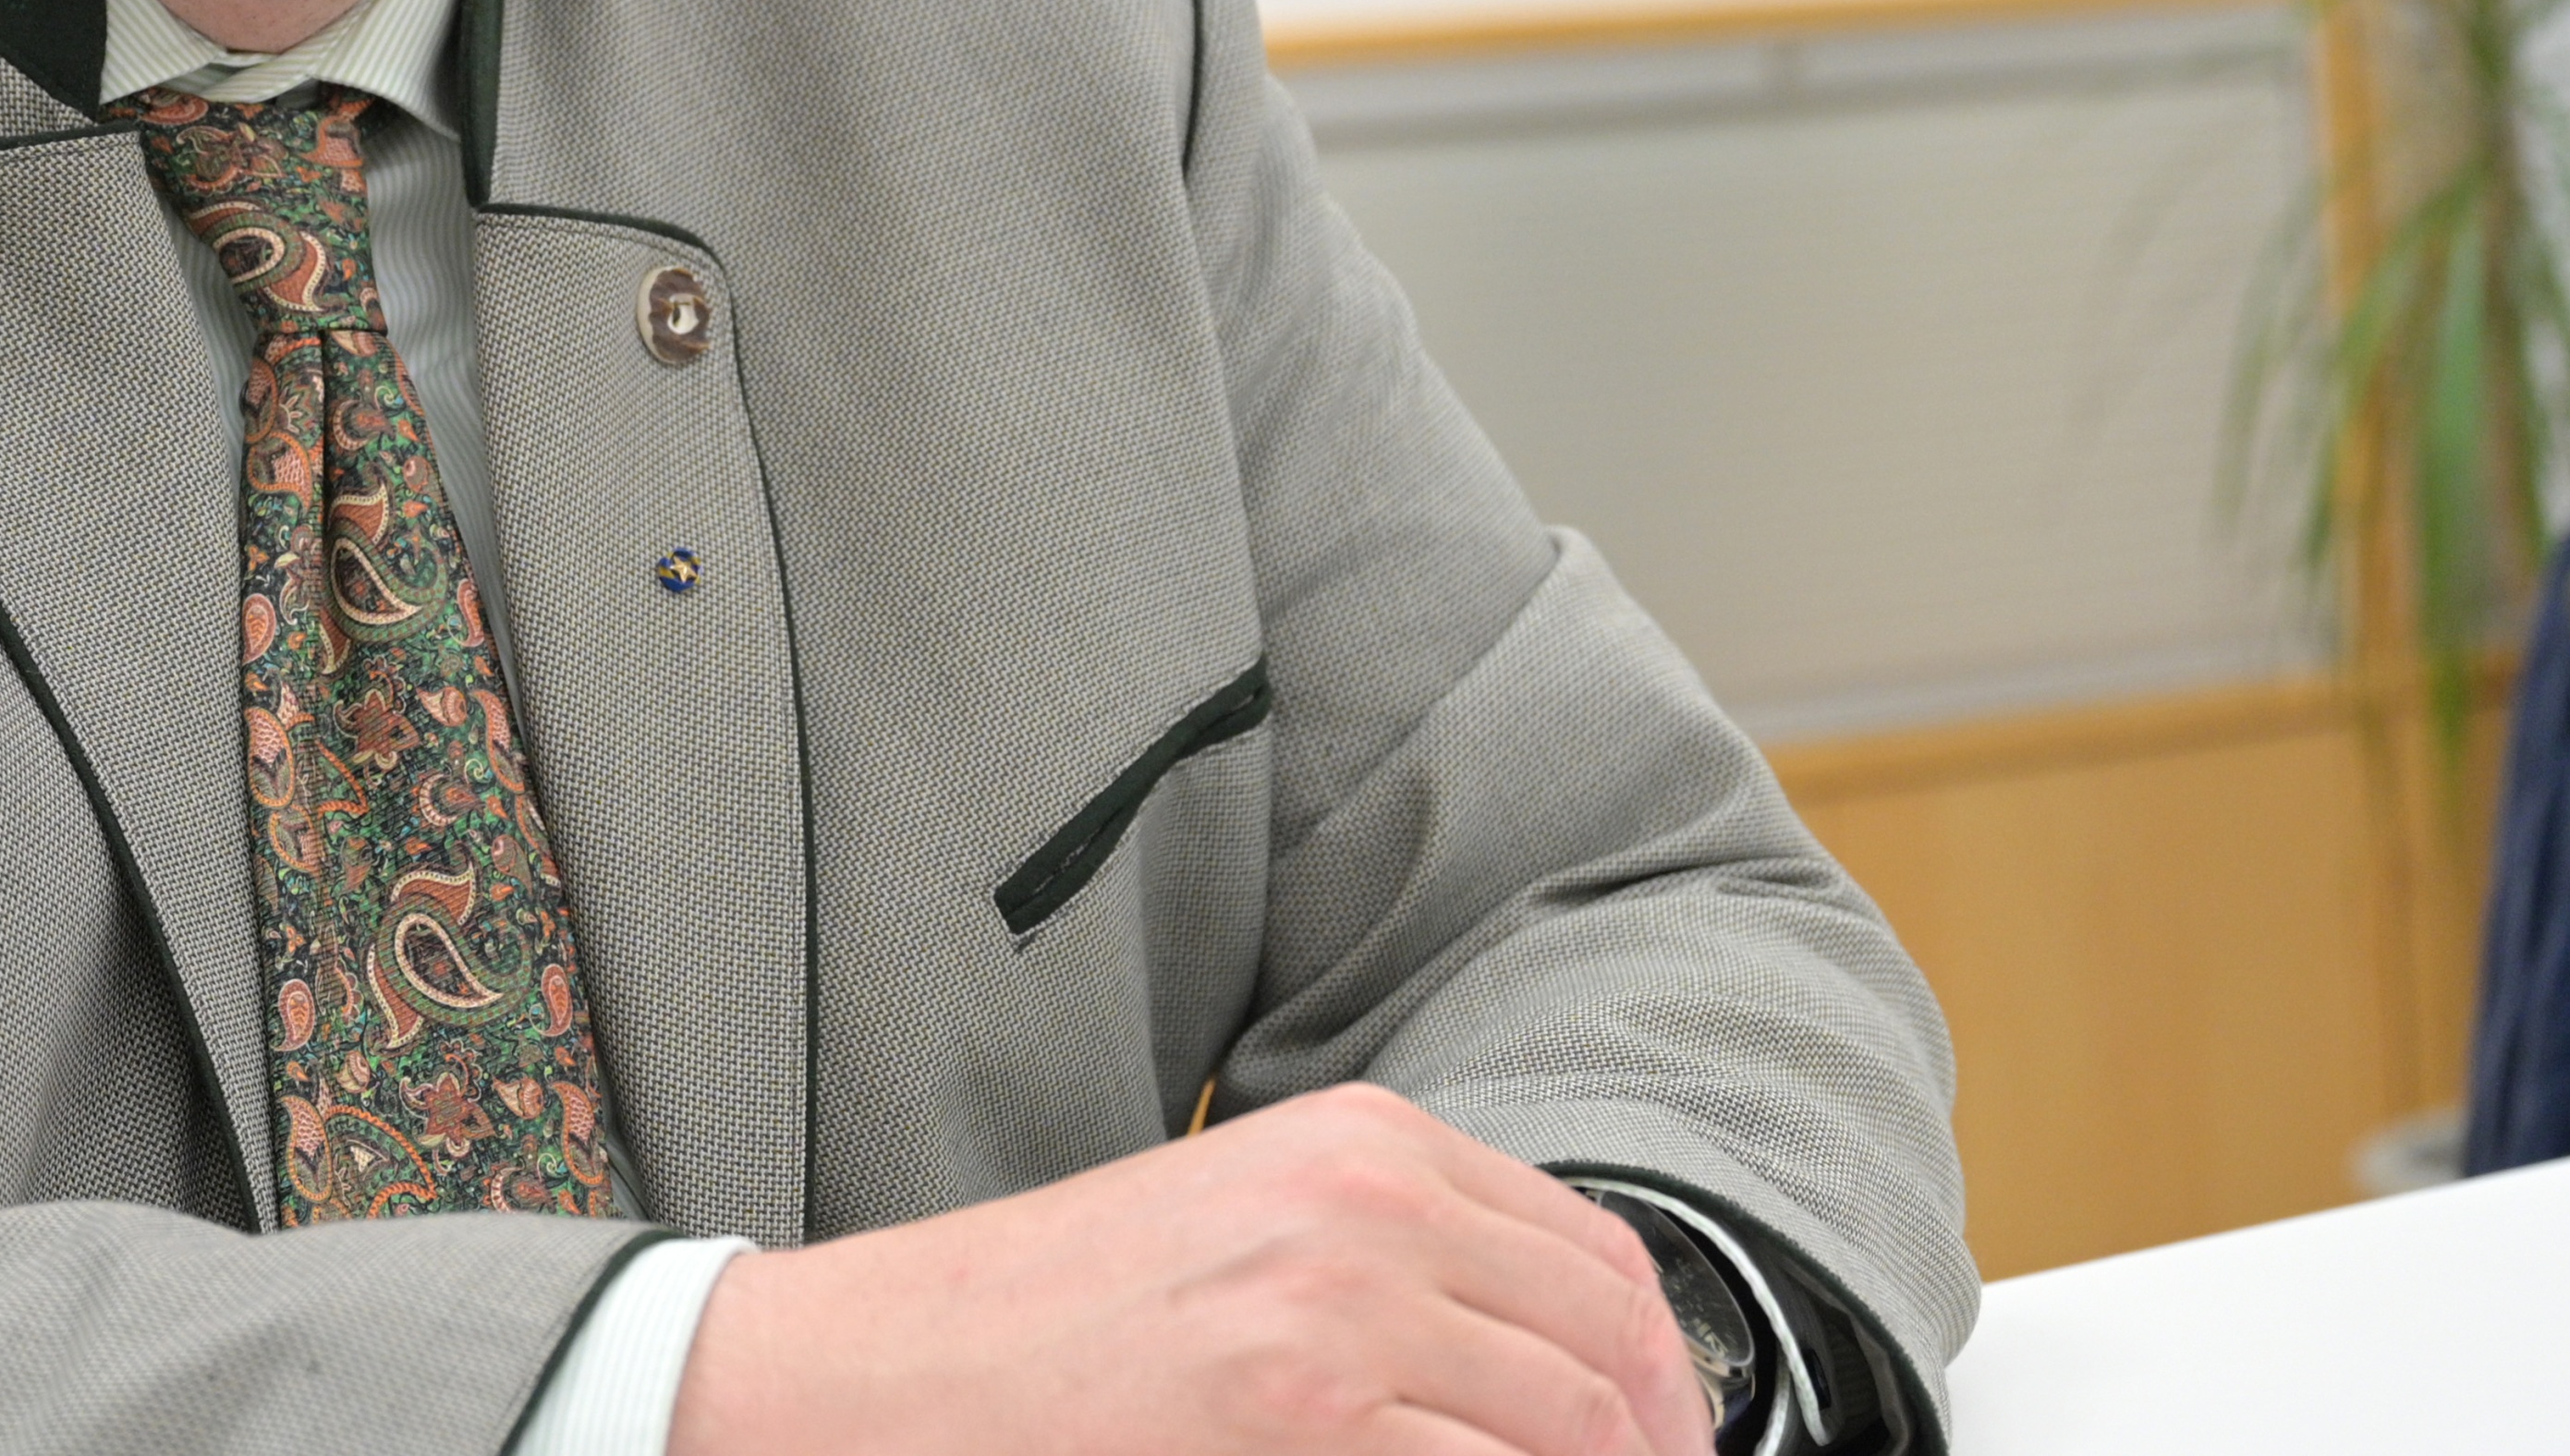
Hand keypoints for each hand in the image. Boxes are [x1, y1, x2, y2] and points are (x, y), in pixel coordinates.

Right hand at [662, 1083, 1712, 1455]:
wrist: (899, 1371)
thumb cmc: (1055, 1320)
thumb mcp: (1246, 1233)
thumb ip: (1394, 1262)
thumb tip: (1550, 1368)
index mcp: (1360, 1144)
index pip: (1601, 1258)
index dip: (1666, 1377)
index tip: (1669, 1446)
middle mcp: (1366, 1208)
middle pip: (1612, 1351)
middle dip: (1656, 1451)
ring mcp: (1337, 1315)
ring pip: (1574, 1432)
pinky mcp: (1302, 1418)